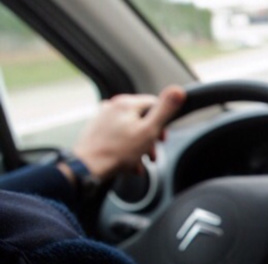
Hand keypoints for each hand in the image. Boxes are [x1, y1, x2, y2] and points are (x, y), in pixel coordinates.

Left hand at [70, 85, 185, 180]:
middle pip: (142, 118)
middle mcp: (112, 106)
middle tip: (152, 153)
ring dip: (139, 146)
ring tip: (140, 161)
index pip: (154, 104)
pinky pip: (118, 137)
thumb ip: (164, 110)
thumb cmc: (118, 152)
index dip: (163, 122)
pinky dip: (126, 148)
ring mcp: (102, 118)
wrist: (87, 167)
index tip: (163, 138)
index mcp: (126, 103)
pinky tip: (128, 162)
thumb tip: (178, 91)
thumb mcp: (149, 131)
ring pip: (130, 129)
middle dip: (150, 138)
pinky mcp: (96, 130)